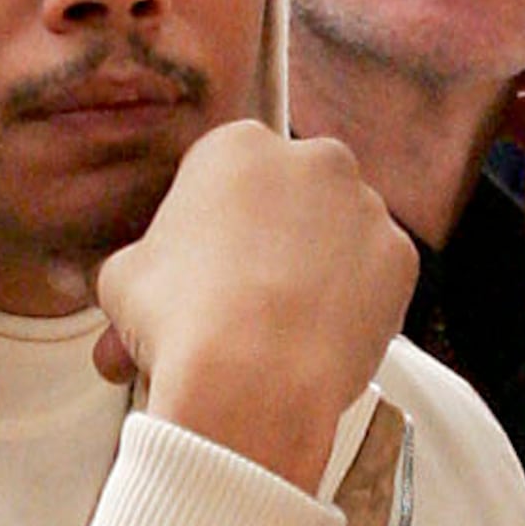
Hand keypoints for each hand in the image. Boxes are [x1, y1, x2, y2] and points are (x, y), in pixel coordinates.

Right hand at [93, 113, 413, 490]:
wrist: (252, 379)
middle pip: (292, 198)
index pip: (227, 176)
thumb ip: (139, 268)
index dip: (214, 226)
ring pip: (340, 236)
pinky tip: (321, 340)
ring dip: (317, 270)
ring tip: (284, 330)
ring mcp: (364, 206)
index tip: (208, 264)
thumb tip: (132, 304)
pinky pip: (376, 278)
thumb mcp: (123, 281)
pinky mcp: (401, 257)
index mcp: (238, 147)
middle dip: (274, 240)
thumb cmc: (182, 321)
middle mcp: (311, 159)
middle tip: (246, 296)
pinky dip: (356, 304)